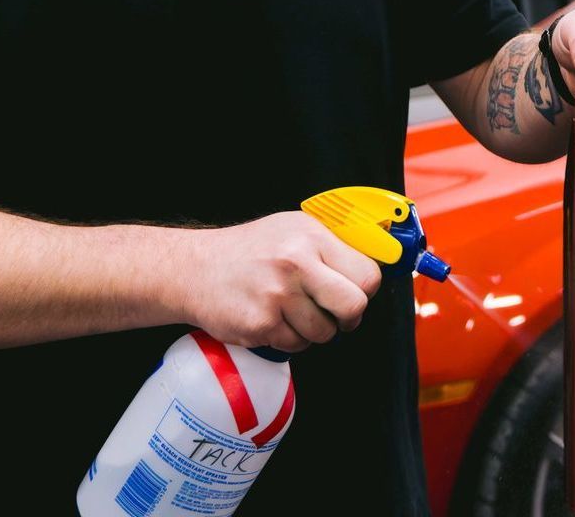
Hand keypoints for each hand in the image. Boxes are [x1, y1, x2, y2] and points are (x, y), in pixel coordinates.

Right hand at [177, 211, 381, 351]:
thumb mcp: (295, 229)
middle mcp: (296, 263)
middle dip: (349, 317)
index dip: (366, 288)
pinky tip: (275, 319)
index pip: (366, 273)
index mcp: (310, 236)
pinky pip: (297, 345)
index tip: (358, 291)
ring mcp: (277, 296)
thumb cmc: (252, 249)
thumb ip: (332, 245)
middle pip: (353, 306)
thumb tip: (378, 260)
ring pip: (325, 332)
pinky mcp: (261, 325)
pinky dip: (291, 338)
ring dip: (316, 330)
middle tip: (338, 313)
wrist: (196, 268)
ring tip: (296, 311)